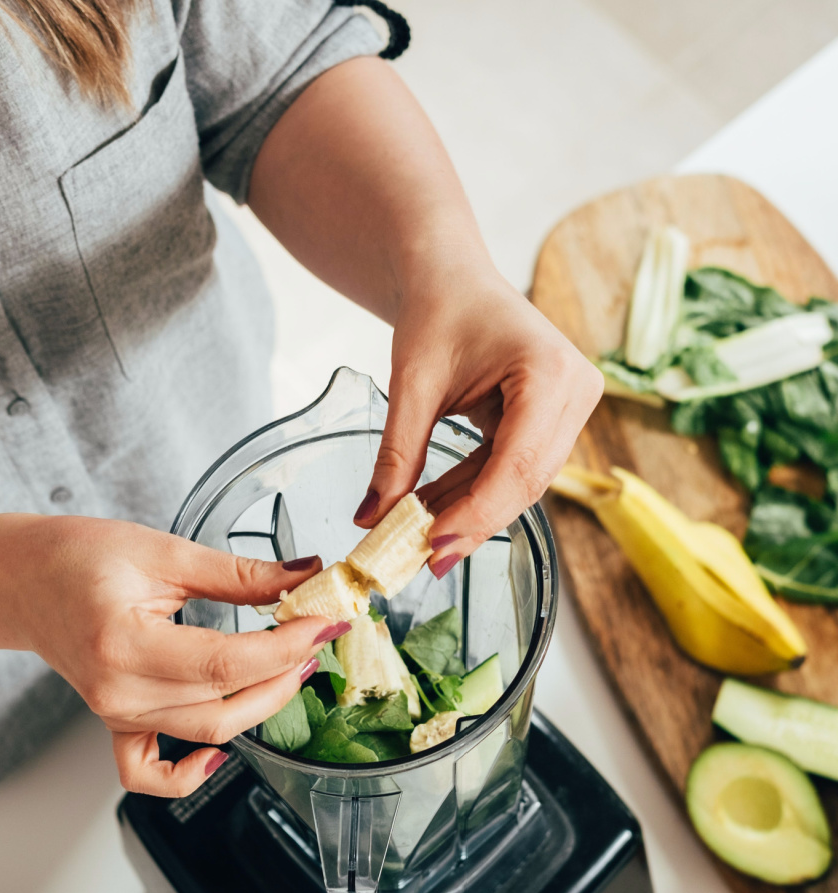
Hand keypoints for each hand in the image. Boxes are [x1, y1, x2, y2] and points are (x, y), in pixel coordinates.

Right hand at [14, 518, 340, 797]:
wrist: (23, 579)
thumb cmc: (77, 557)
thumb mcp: (163, 551)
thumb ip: (238, 573)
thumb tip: (303, 577)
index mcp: (124, 644)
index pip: (226, 662)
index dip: (285, 647)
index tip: (324, 623)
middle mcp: (118, 691)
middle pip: (224, 705)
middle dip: (284, 674)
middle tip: (316, 637)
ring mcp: (116, 714)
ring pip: (206, 732)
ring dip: (260, 705)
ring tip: (289, 664)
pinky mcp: (116, 723)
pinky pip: (150, 773)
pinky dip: (188, 775)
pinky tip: (218, 755)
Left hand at [354, 268, 602, 571]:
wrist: (451, 276)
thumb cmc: (437, 310)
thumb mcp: (410, 384)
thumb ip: (396, 455)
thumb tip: (372, 519)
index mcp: (549, 371)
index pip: (518, 464)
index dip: (478, 513)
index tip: (434, 547)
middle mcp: (575, 391)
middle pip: (526, 481)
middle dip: (472, 522)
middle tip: (423, 560)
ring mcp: (570, 408)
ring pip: (521, 483)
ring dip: (469, 512)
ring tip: (418, 538)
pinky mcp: (553, 421)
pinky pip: (513, 471)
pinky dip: (472, 493)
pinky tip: (433, 512)